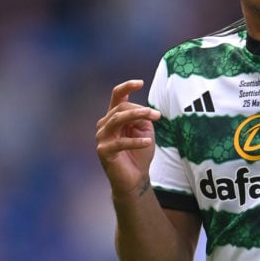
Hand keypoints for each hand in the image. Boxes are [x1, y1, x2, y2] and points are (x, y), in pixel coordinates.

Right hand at [95, 80, 161, 197]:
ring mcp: (102, 137)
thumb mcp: (145, 131)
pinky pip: (120, 142)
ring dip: (137, 116)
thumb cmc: (140, 153)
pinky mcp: (103, 151)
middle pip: (121, 108)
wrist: (135, 178)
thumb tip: (142, 112)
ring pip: (117, 119)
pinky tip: (148, 142)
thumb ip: (142, 119)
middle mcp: (105, 124)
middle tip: (157, 115)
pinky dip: (135, 141)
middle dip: (141, 109)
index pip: (117, 97)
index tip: (140, 83)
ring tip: (153, 117)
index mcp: (114, 117)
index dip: (126, 87)